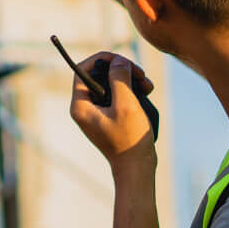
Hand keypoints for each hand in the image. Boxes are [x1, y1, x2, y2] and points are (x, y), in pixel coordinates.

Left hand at [69, 52, 155, 171]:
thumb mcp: (126, 104)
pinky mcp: (108, 117)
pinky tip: (146, 93)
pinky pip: (116, 95)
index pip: (83, 69)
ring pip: (110, 84)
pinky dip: (131, 91)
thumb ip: (119, 79)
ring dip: (129, 80)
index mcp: (80, 105)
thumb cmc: (130, 139)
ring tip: (148, 86)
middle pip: (98, 75)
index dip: (103, 60)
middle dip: (120, 70)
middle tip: (141, 75)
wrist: (136, 168)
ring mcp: (96, 113)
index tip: (123, 60)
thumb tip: (117, 61)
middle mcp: (84, 108)